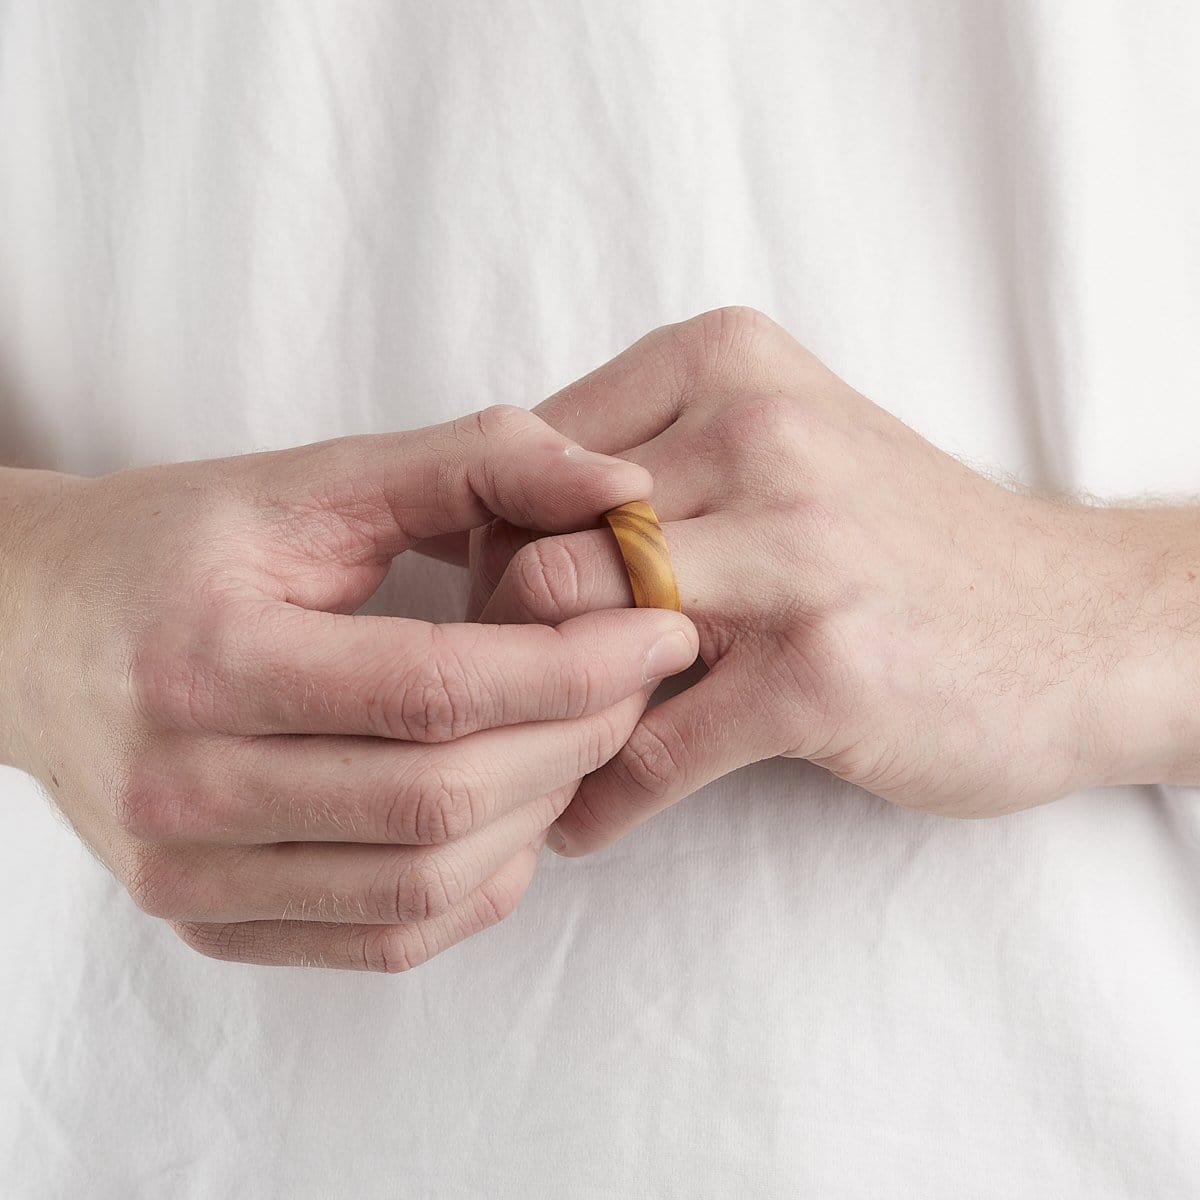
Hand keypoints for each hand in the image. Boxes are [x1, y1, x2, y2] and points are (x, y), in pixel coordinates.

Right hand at [0, 405, 698, 968]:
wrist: (31, 630)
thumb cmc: (175, 546)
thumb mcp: (313, 480)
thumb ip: (472, 461)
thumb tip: (620, 482)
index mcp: (206, 657)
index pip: (437, 692)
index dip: (577, 664)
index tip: (662, 628)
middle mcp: (184, 788)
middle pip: (442, 799)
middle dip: (578, 738)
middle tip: (635, 677)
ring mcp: (188, 877)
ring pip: (425, 886)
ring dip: (539, 810)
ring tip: (580, 732)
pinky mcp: (209, 921)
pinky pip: (386, 938)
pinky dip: (478, 884)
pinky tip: (513, 809)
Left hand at [470, 307, 1199, 854]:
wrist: (1079, 624)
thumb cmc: (904, 541)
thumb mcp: (783, 444)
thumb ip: (652, 462)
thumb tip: (497, 531)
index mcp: (724, 362)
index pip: (527, 450)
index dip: (489, 539)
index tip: (498, 606)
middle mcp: (757, 433)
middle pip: (534, 538)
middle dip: (497, 629)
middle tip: (503, 689)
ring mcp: (794, 550)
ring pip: (574, 625)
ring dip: (536, 713)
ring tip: (534, 753)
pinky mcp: (824, 670)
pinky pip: (655, 747)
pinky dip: (604, 799)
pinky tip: (589, 821)